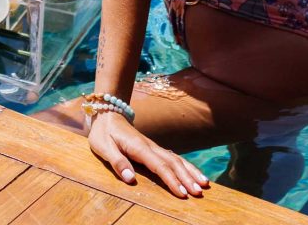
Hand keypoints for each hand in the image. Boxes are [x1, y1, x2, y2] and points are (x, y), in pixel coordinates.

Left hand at [87, 111, 208, 197]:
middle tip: (199, 192)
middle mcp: (150, 146)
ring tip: (204, 184)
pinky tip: (194, 174)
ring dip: (190, 171)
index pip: (159, 166)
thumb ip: (117, 162)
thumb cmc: (103, 133)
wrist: (107, 113)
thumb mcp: (103, 147)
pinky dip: (185, 166)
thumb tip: (131, 179)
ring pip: (176, 158)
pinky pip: (173, 157)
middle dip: (187, 178)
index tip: (183, 194)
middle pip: (173, 162)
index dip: (172, 180)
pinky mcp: (153, 148)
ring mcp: (153, 146)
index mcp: (139, 147)